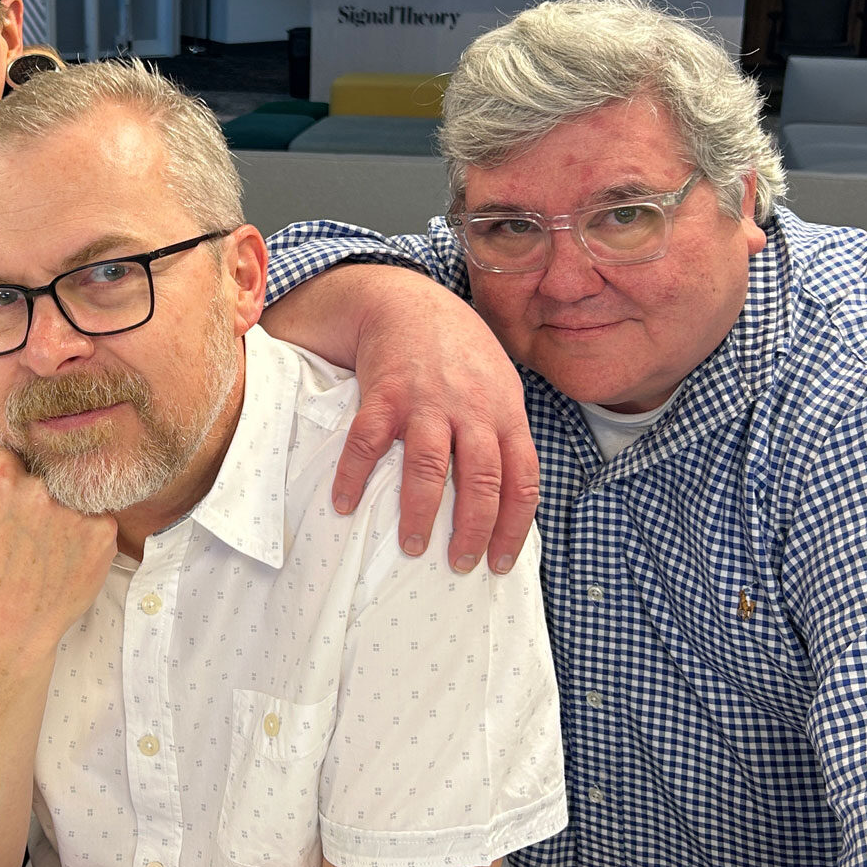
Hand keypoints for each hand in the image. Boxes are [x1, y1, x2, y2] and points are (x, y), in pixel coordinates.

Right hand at [0, 438, 116, 651]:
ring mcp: (73, 511)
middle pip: (54, 465)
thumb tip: (1, 431)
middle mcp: (38, 490)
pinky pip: (101, 511)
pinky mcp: (102, 532)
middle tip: (37, 523)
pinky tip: (71, 550)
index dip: (23, 470)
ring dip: (71, 503)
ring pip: (80, 485)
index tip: (20, 495)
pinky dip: (90, 527)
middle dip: (48, 485)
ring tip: (53, 538)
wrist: (12, 619)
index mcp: (0, 477)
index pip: (24, 448)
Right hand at [341, 281, 539, 575]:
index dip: (514, 526)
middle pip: (482, 480)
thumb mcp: (500, 385)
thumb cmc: (458, 352)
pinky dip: (354, 475)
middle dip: (472, 529)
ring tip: (413, 546)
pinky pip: (368, 442)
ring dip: (420, 513)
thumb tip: (508, 496)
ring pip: (429, 467)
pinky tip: (344, 502)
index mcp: (504, 413)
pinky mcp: (385, 394)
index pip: (522, 480)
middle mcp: (470, 409)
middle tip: (460, 563)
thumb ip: (505, 432)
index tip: (500, 562)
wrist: (409, 302)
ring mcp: (427, 402)